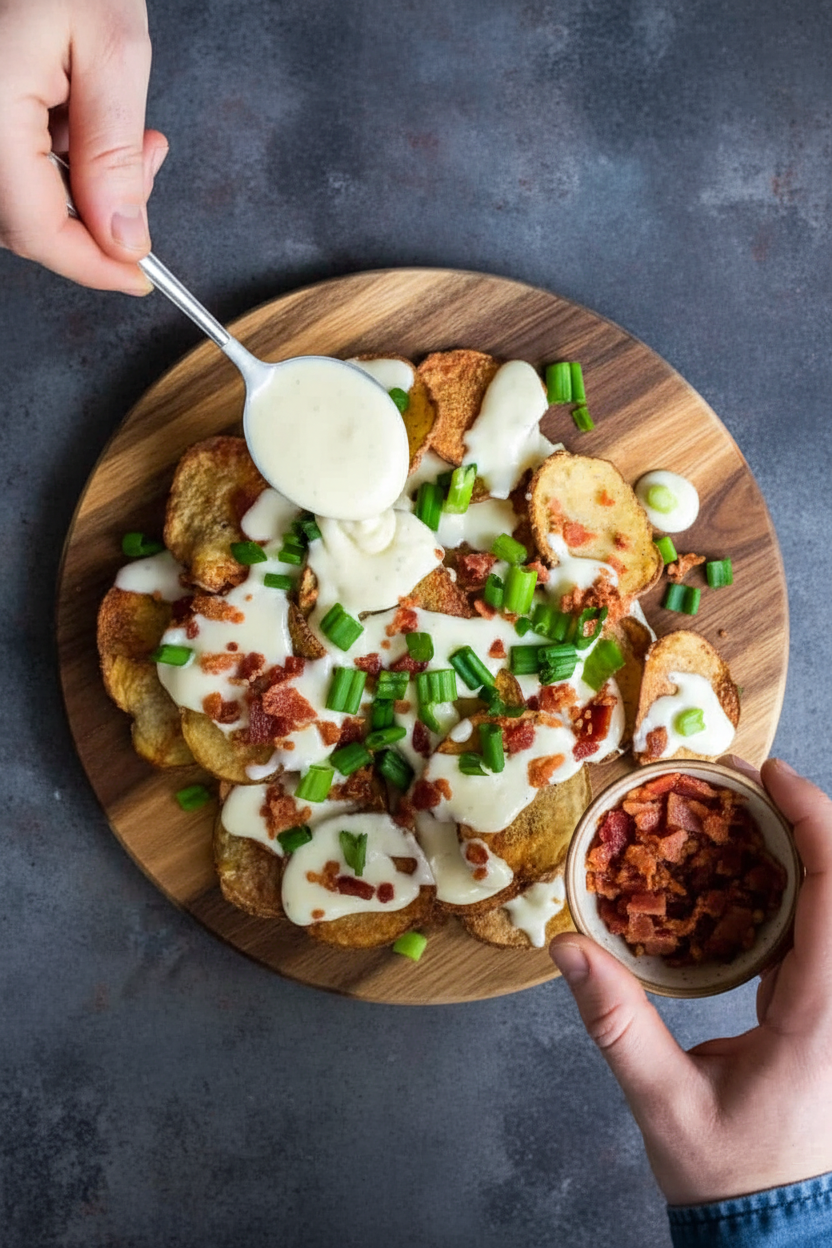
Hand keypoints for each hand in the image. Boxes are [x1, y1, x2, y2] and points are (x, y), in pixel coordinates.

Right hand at [0, 0, 166, 292]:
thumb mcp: (108, 44)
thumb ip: (114, 151)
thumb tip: (123, 236)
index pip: (39, 233)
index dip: (95, 267)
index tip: (140, 277)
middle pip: (23, 223)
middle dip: (94, 218)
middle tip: (146, 162)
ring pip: (15, 196)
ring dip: (77, 184)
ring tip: (119, 122)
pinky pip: (5, 160)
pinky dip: (51, 155)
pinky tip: (79, 109)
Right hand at [550, 758, 831, 1205]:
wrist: (773, 1232)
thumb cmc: (730, 1174)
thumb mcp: (665, 1102)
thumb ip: (617, 1024)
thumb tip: (568, 947)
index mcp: (821, 1016)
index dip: (814, 823)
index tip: (770, 775)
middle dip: (804, 818)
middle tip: (741, 779)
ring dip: (798, 846)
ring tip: (739, 808)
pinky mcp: (819, 1009)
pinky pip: (815, 929)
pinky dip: (787, 884)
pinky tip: (740, 868)